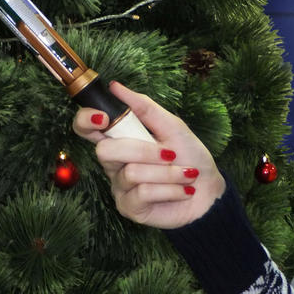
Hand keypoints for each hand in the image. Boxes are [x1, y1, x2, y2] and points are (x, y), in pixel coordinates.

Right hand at [72, 81, 225, 228]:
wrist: (208, 190)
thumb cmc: (189, 155)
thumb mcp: (171, 125)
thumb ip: (143, 107)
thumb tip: (114, 86)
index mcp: (119, 138)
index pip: (85, 127)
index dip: (86, 120)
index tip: (104, 117)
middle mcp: (114, 162)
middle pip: (104, 152)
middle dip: (143, 150)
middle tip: (170, 153)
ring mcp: (119, 186)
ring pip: (131, 173)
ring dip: (167, 172)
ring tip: (184, 174)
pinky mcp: (129, 207)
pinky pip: (143, 193)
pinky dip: (170, 189)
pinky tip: (182, 190)